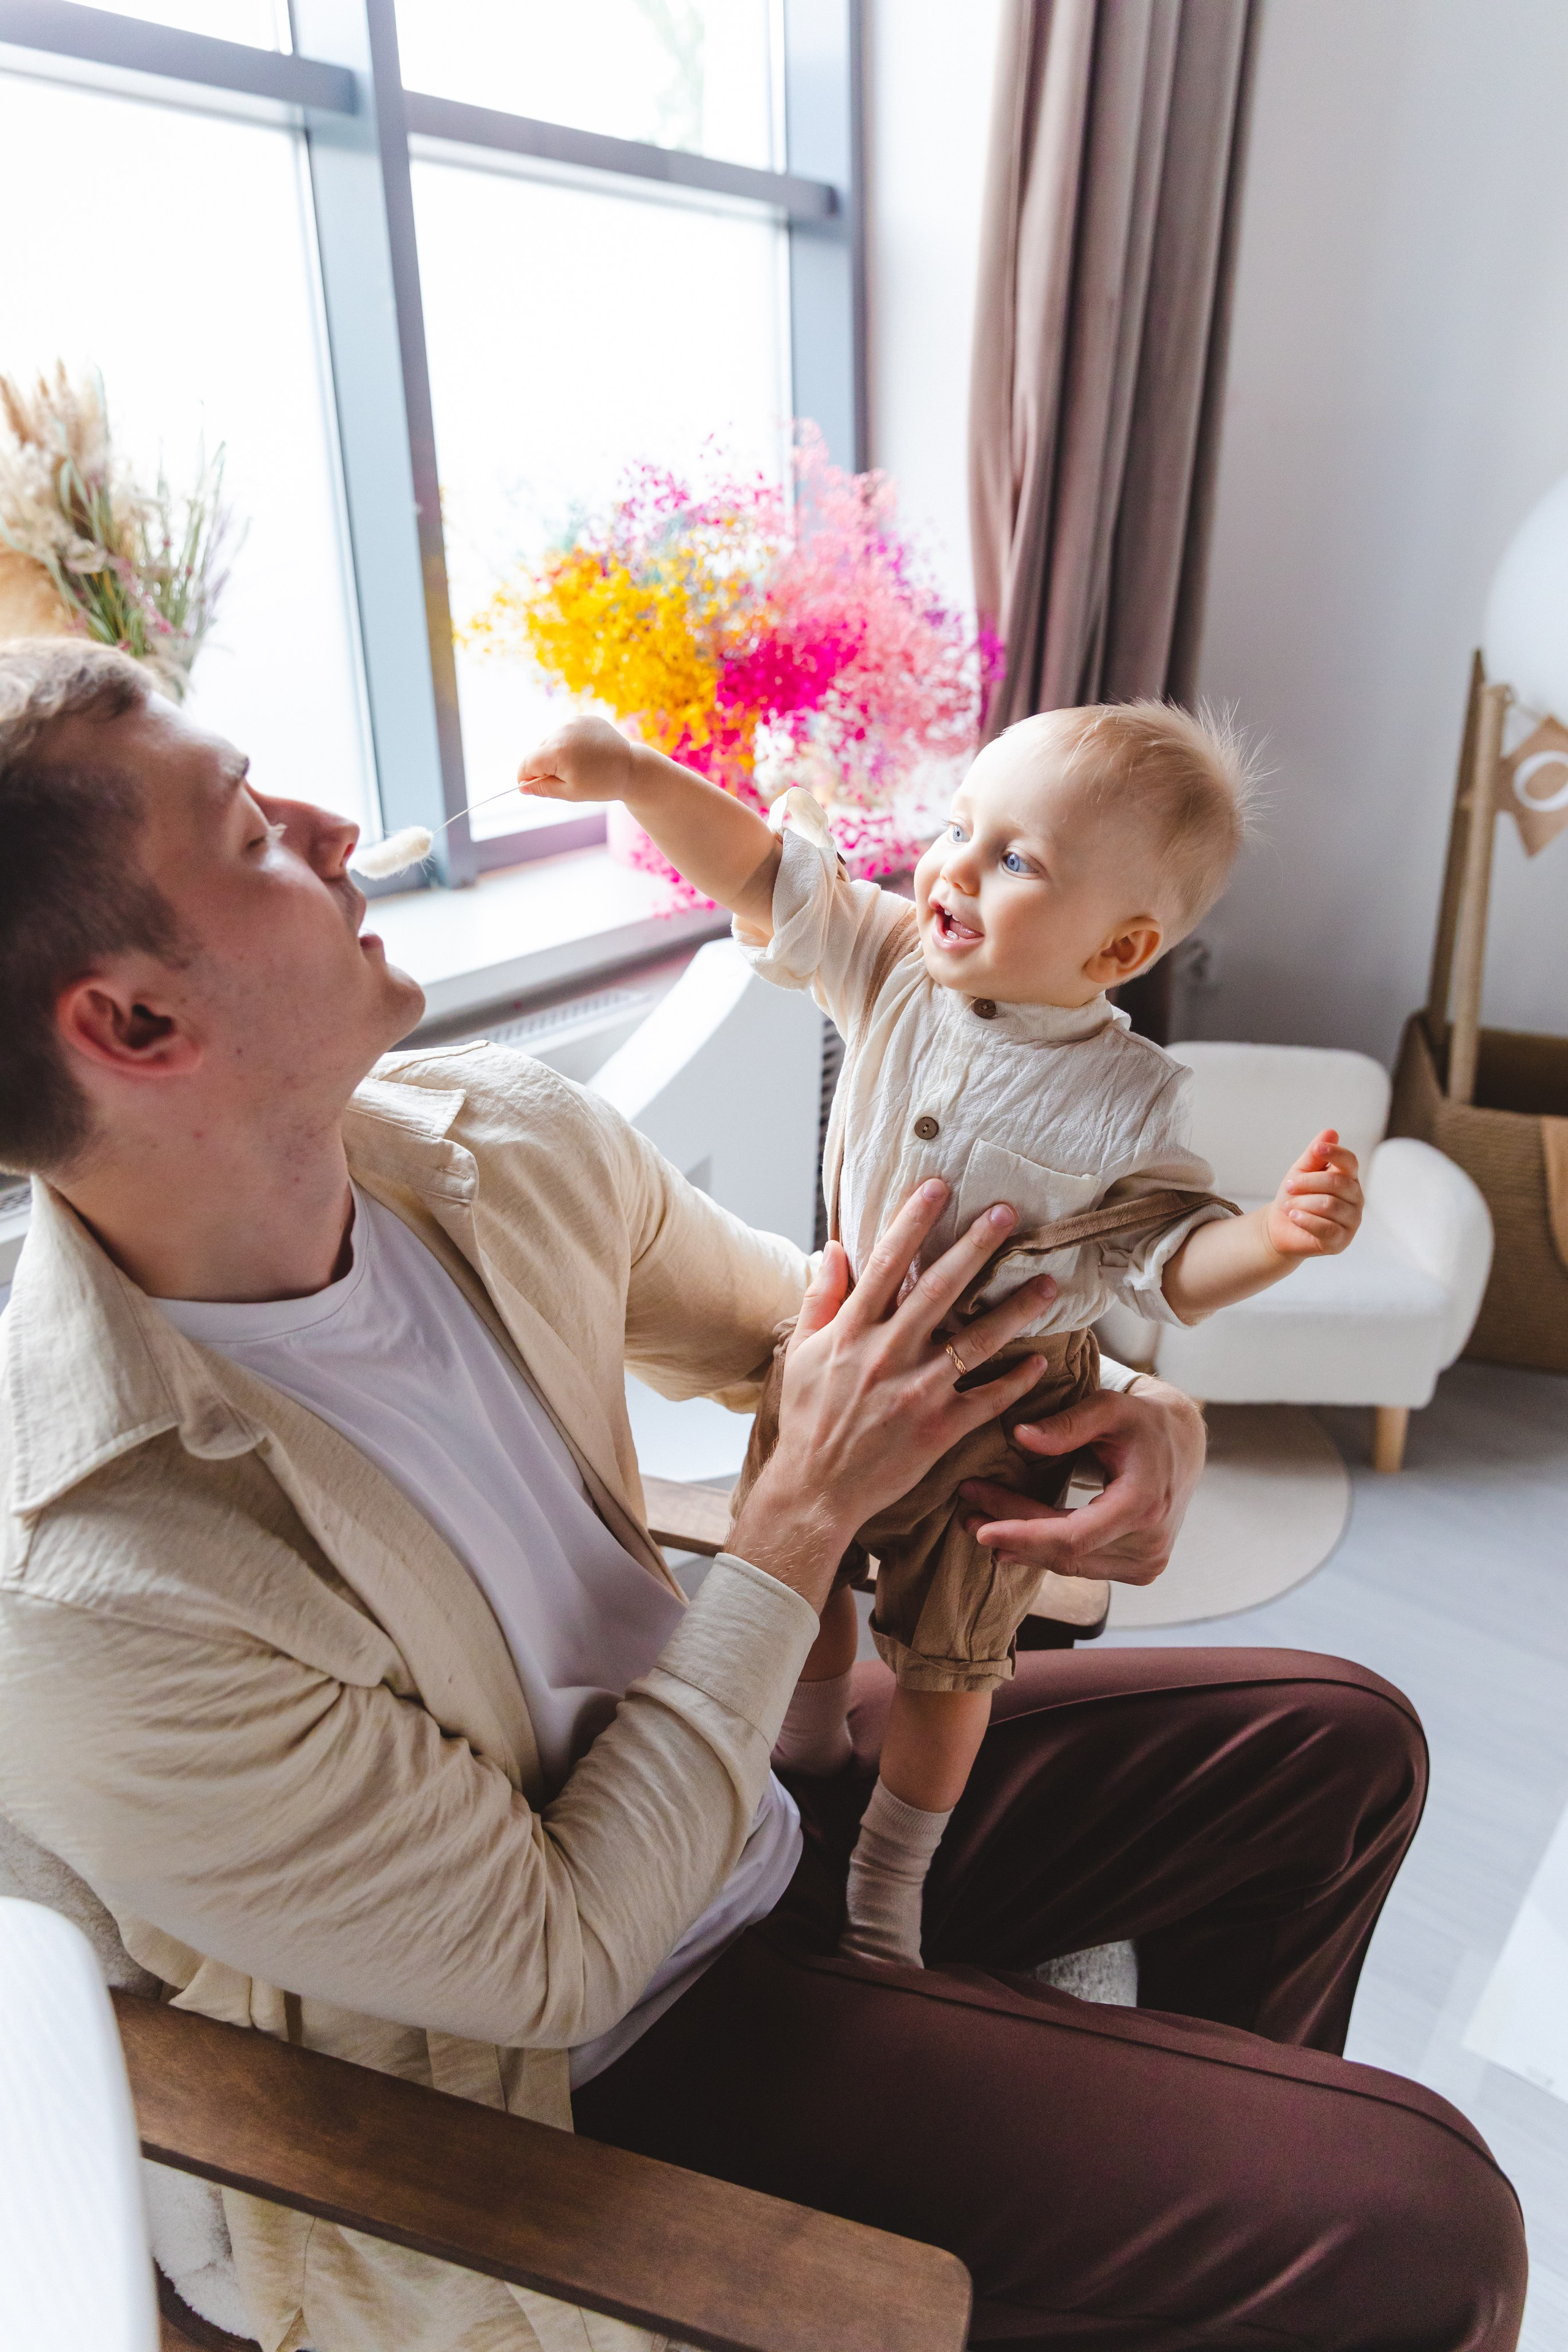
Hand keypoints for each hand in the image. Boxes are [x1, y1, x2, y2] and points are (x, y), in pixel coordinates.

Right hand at [518, 714, 637, 803]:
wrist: (631, 768)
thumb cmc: (601, 784)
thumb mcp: (569, 792)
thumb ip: (543, 788)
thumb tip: (522, 787)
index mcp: (557, 752)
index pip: (528, 763)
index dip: (526, 777)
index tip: (530, 786)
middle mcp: (562, 732)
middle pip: (538, 750)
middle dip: (544, 765)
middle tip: (565, 778)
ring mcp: (574, 722)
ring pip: (551, 740)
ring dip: (556, 752)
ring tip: (578, 764)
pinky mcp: (584, 718)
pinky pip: (566, 732)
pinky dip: (569, 742)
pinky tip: (585, 753)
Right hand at [730, 1182, 1059, 1610]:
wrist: (815, 1490)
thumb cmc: (808, 1420)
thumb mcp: (801, 1353)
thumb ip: (821, 1299)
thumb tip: (834, 1249)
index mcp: (852, 1332)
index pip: (884, 1265)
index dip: (911, 1222)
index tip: (936, 1187)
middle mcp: (887, 1355)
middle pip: (938, 1291)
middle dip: (974, 1249)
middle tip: (1007, 1215)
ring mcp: (916, 1392)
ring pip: (975, 1342)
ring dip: (1014, 1311)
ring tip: (1048, 1285)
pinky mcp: (939, 1429)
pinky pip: (987, 1399)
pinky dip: (1014, 1382)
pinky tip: (1039, 1362)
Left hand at [956, 1375, 1205, 1586]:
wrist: (1184, 1445)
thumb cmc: (1143, 1421)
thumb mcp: (1108, 1407)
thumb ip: (1066, 1423)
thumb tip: (1019, 1436)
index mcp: (1144, 1505)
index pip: (1072, 1536)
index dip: (1023, 1534)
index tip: (981, 1527)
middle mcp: (1150, 1544)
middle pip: (1065, 1553)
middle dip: (1013, 1536)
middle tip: (968, 1516)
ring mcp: (1148, 1562)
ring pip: (1071, 1565)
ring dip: (1024, 1548)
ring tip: (980, 1524)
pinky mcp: (1142, 1568)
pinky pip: (1085, 1566)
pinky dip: (1048, 1553)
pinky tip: (1014, 1543)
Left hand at [1264, 1128, 1362, 1258]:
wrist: (1282, 1226)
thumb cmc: (1295, 1195)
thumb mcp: (1300, 1171)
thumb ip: (1314, 1154)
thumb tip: (1330, 1132)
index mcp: (1349, 1178)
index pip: (1350, 1162)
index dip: (1335, 1153)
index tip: (1317, 1149)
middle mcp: (1356, 1198)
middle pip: (1336, 1182)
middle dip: (1306, 1182)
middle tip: (1288, 1186)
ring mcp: (1352, 1221)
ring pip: (1329, 1204)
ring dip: (1302, 1203)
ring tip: (1290, 1206)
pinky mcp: (1342, 1241)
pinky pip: (1325, 1227)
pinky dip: (1305, 1220)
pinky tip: (1294, 1216)